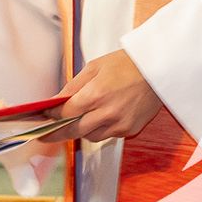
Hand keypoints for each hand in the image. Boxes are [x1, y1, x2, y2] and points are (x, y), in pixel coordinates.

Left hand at [43, 49, 162, 143]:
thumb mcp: (94, 67)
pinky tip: (101, 117)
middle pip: (74, 131)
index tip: (44, 118)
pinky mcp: (130, 130)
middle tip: (45, 137)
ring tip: (78, 120)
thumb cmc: (126, 64)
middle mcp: (107, 112)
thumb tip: (55, 101)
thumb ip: (73, 86)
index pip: (66, 113)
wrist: (157, 69)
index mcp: (96, 94)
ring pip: (91, 136)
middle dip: (57, 134)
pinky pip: (107, 135)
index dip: (52, 116)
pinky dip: (100, 129)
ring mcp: (120, 124)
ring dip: (81, 130)